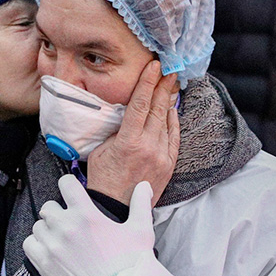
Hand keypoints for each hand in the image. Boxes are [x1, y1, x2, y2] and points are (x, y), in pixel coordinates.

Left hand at [24, 176, 155, 275]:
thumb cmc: (130, 266)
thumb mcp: (141, 232)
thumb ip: (140, 205)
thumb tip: (144, 186)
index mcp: (86, 215)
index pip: (66, 184)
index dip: (70, 186)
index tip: (73, 194)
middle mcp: (65, 227)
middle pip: (48, 206)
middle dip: (59, 212)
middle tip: (71, 224)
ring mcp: (52, 246)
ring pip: (38, 225)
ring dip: (48, 230)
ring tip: (62, 240)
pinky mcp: (44, 264)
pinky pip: (29, 244)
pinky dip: (37, 245)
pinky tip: (51, 251)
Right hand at [86, 61, 179, 205]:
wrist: (115, 209)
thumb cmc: (103, 179)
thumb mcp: (102, 150)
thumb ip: (117, 131)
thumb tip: (128, 116)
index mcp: (128, 141)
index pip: (140, 104)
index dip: (148, 82)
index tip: (155, 66)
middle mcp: (148, 147)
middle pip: (158, 109)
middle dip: (163, 86)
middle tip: (169, 68)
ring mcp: (161, 156)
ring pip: (167, 122)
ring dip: (169, 101)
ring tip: (172, 84)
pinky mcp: (169, 165)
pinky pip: (174, 138)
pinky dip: (174, 121)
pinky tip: (173, 109)